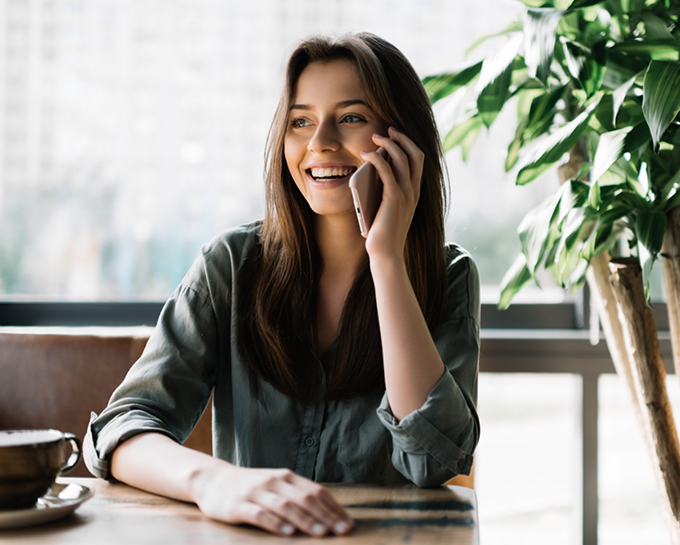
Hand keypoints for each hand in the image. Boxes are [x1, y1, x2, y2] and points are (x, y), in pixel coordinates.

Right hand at [190, 463, 353, 536]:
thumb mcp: (275, 485)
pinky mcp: (239, 505)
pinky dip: (275, 523)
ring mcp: (256, 493)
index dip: (334, 508)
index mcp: (286, 477)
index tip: (348, 524)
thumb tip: (327, 513)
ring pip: (285, 506)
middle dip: (326, 515)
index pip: (316, 491)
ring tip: (321, 533)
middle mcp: (274, 482)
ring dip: (306, 519)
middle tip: (342, 531)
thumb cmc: (251, 487)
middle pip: (305, 498)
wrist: (213, 480)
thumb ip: (296, 495)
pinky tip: (288, 532)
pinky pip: (260, 514)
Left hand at [360, 126, 423, 260]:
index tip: (395, 135)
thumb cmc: (383, 233)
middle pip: (415, 153)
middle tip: (387, 130)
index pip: (419, 160)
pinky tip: (365, 154)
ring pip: (402, 157)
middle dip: (401, 137)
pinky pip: (387, 169)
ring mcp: (407, 193)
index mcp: (415, 192)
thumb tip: (372, 170)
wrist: (386, 253)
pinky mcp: (394, 197)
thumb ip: (385, 190)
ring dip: (388, 143)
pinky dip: (377, 157)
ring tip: (375, 138)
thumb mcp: (387, 207)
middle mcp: (415, 191)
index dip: (408, 144)